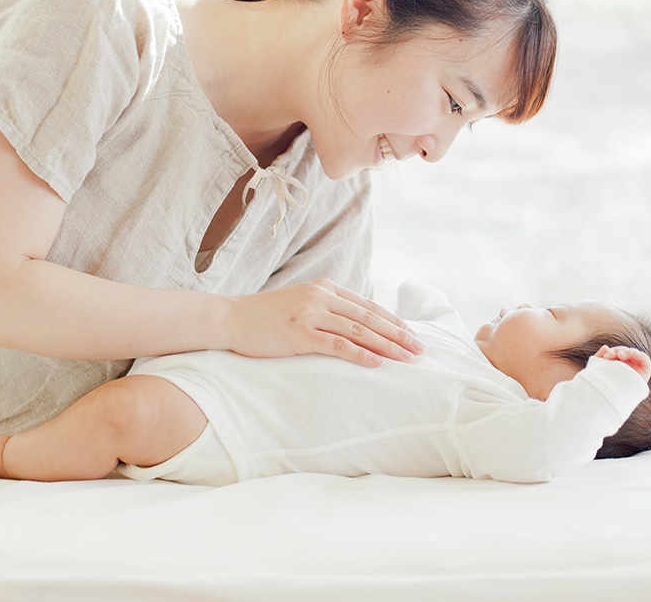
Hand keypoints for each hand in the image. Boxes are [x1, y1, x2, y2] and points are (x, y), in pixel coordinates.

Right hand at [225, 279, 424, 367]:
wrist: (230, 319)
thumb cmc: (264, 316)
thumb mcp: (300, 303)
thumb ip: (325, 308)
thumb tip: (353, 325)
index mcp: (324, 288)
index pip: (368, 305)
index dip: (393, 320)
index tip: (412, 334)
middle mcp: (321, 297)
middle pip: (370, 317)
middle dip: (398, 333)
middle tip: (420, 348)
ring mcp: (311, 314)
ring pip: (359, 330)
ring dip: (387, 345)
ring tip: (407, 358)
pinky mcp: (301, 334)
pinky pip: (338, 345)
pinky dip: (360, 354)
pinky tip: (377, 363)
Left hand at [596, 345, 650, 382]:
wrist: (606, 402)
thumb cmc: (600, 387)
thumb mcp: (597, 369)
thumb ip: (599, 357)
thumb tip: (605, 347)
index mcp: (618, 369)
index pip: (619, 354)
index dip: (614, 352)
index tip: (606, 355)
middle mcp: (628, 369)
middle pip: (626, 353)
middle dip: (618, 351)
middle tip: (610, 355)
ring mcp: (636, 371)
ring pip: (634, 354)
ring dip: (627, 351)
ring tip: (619, 355)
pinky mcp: (644, 373)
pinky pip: (645, 360)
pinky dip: (639, 354)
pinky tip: (629, 354)